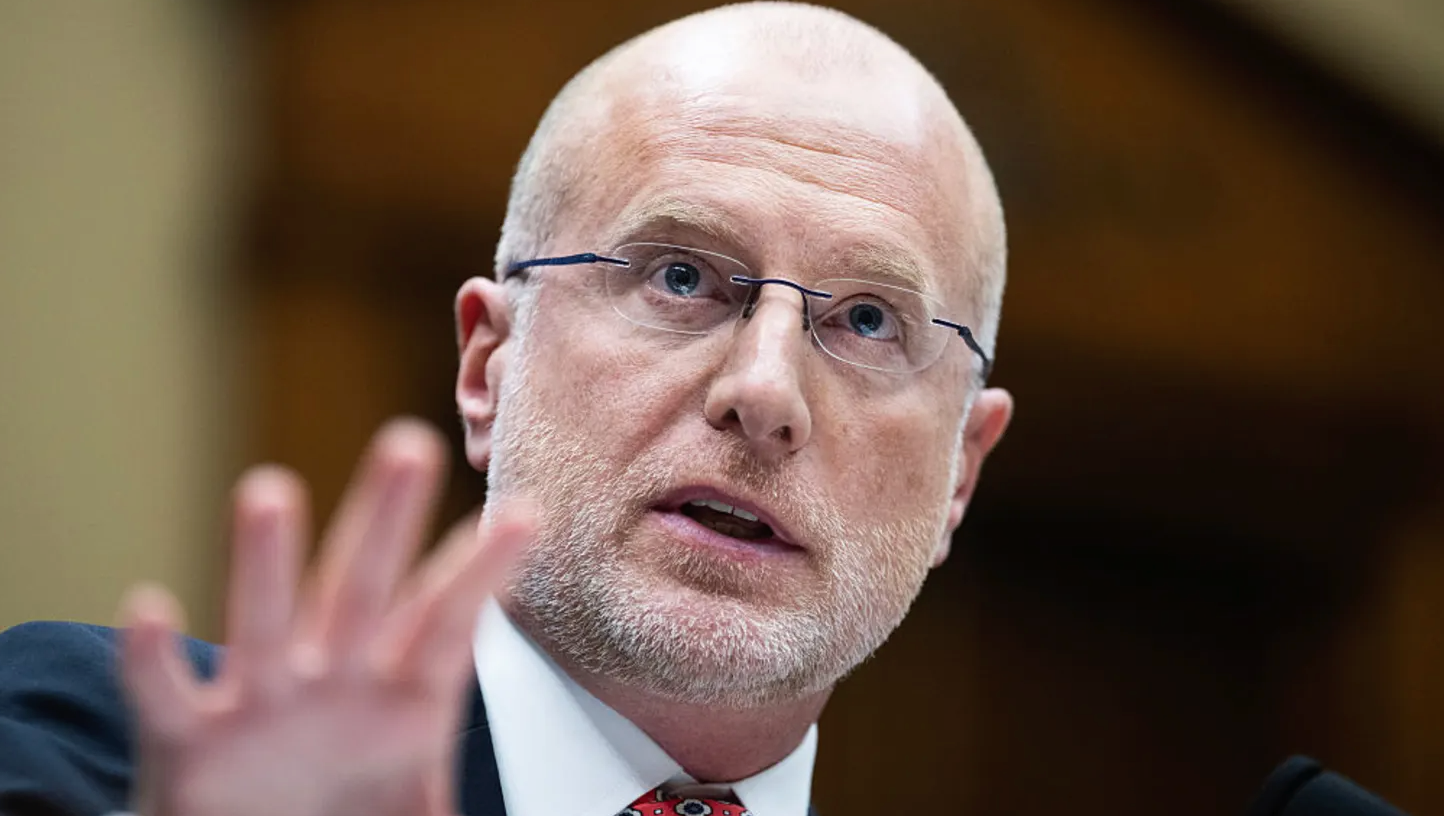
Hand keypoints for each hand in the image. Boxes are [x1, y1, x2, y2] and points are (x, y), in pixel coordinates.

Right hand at [118, 419, 532, 815]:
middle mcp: (332, 682)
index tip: (523, 516)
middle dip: (386, 519)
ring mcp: (260, 705)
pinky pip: (165, 697)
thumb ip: (471, 785)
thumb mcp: (423, 803)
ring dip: (265, 560)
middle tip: (410, 442)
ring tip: (271, 491)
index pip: (446, 621)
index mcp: (398, 695)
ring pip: (263, 622)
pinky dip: (150, 658)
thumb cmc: (346, 815)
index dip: (480, 572)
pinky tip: (150, 608)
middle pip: (363, 588)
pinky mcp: (189, 742)